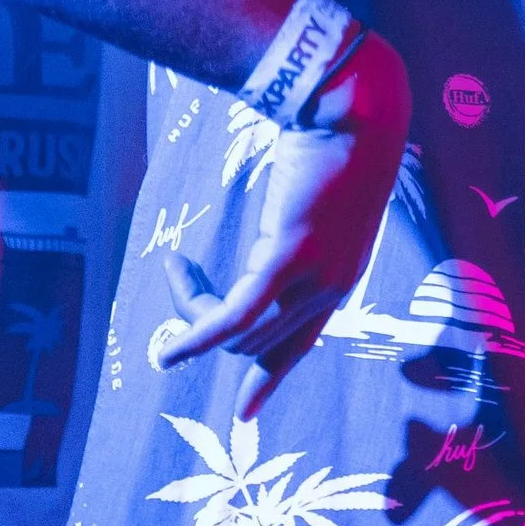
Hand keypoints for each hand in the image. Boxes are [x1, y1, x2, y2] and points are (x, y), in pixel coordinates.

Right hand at [157, 33, 410, 414]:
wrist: (356, 112)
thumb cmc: (335, 146)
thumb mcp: (318, 204)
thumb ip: (298, 236)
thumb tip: (270, 248)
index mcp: (339, 281)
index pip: (300, 346)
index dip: (268, 379)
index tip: (244, 413)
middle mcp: (331, 291)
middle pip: (252, 340)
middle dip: (204, 319)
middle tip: (177, 273)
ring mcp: (314, 278)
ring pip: (238, 332)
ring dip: (193, 310)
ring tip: (174, 268)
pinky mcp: (289, 258)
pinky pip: (235, 315)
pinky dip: (198, 337)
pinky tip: (168, 352)